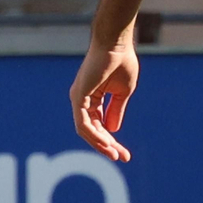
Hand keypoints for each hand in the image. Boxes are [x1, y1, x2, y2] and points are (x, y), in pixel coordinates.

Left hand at [70, 35, 137, 161]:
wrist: (116, 44)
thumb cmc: (121, 62)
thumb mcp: (123, 92)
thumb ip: (116, 110)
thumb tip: (113, 130)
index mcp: (91, 99)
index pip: (99, 125)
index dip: (112, 140)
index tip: (125, 154)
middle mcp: (81, 101)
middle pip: (92, 131)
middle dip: (107, 146)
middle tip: (121, 158)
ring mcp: (78, 99)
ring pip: (86, 130)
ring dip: (100, 143)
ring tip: (115, 154)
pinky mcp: (78, 96)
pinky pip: (84, 122)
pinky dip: (94, 133)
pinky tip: (107, 141)